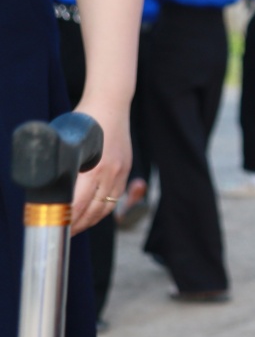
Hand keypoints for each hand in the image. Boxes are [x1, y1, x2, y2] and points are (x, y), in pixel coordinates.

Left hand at [68, 98, 129, 234]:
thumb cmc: (85, 119)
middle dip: (78, 225)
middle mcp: (110, 173)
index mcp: (93, 168)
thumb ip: (62, 165)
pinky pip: (115, 197)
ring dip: (92, 220)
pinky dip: (104, 208)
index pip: (79, 205)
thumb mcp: (67, 142)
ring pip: (106, 206)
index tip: (57, 228)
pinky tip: (93, 212)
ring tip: (78, 226)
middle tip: (64, 232)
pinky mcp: (125, 169)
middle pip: (94, 210)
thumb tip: (47, 185)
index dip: (67, 220)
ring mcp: (120, 172)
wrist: (111, 104)